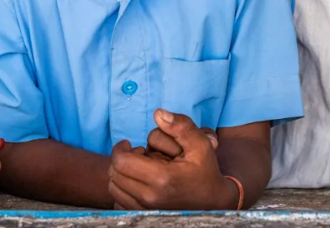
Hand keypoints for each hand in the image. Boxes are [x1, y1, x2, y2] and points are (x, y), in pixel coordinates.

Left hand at [109, 110, 237, 209]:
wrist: (214, 202)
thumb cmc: (205, 170)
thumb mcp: (200, 144)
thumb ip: (180, 125)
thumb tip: (158, 113)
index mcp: (161, 178)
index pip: (121, 161)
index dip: (120, 148)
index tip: (130, 144)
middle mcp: (151, 198)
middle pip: (115, 174)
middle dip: (122, 159)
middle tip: (137, 155)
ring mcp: (148, 210)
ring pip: (115, 188)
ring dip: (122, 175)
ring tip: (138, 168)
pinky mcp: (146, 218)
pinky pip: (119, 204)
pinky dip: (123, 191)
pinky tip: (137, 183)